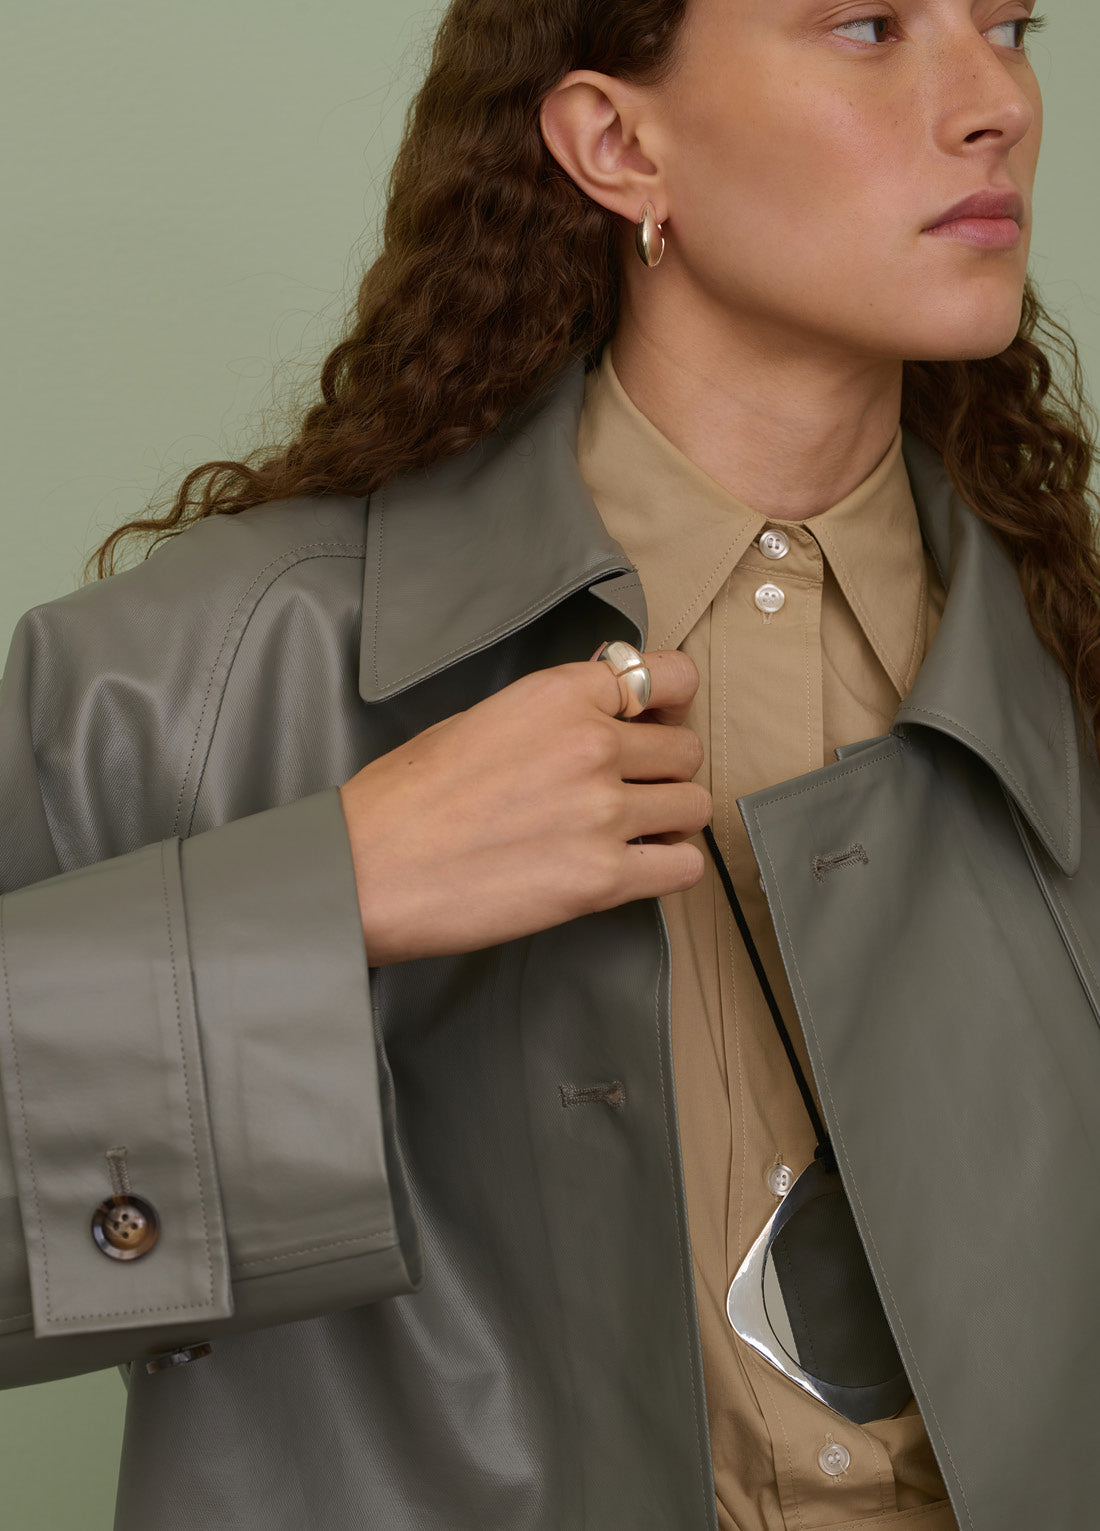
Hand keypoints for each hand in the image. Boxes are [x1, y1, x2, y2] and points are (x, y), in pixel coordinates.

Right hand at [337, 649, 709, 964]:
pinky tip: (637, 869)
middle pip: (685, 749)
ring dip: (669, 821)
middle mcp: (592, 744)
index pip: (671, 676)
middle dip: (664, 772)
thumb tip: (606, 717)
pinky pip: (684, 867)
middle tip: (633, 790)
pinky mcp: (603, 878)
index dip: (672, 704)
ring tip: (631, 833)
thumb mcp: (484, 719)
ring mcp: (602, 812)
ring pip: (692, 806)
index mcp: (561, 694)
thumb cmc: (406, 799)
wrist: (366, 869)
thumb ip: (555, 714)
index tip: (658, 723)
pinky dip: (669, 868)